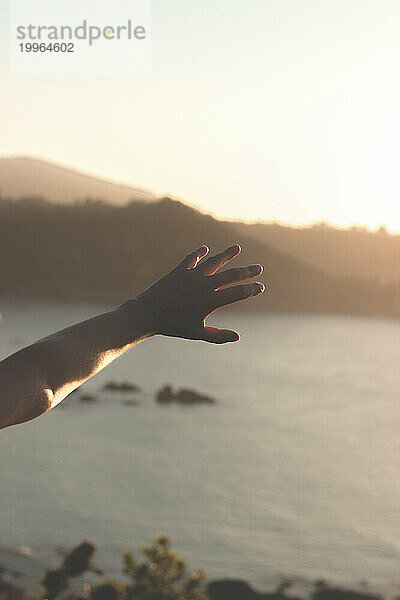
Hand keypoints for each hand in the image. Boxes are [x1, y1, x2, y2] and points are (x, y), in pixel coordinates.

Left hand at [135, 244, 264, 343]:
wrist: (148, 314)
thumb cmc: (173, 326)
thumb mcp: (197, 333)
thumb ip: (218, 336)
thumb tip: (237, 337)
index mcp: (211, 301)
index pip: (238, 293)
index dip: (252, 289)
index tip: (261, 286)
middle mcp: (204, 285)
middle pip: (231, 275)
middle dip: (247, 271)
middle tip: (259, 268)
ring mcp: (192, 275)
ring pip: (214, 261)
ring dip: (227, 254)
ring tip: (237, 248)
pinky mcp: (179, 270)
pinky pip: (192, 259)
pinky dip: (199, 253)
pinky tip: (205, 249)